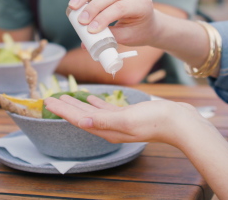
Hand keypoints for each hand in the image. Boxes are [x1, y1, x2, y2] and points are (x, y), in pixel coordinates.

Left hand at [44, 94, 203, 145]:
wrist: (180, 122)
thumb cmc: (156, 120)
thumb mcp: (127, 118)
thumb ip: (103, 120)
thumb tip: (80, 121)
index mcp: (107, 129)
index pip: (78, 119)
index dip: (62, 111)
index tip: (47, 102)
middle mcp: (110, 128)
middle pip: (81, 116)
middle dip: (65, 108)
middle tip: (50, 98)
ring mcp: (119, 122)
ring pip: (92, 112)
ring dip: (78, 105)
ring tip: (66, 97)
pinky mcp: (128, 115)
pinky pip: (106, 110)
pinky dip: (96, 103)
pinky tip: (91, 98)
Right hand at [67, 0, 158, 46]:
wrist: (148, 24)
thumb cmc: (138, 32)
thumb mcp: (127, 37)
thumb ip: (108, 38)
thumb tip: (85, 44)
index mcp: (143, 4)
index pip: (121, 7)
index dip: (104, 17)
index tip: (90, 30)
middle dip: (94, 7)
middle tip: (81, 21)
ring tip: (72, 7)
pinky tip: (76, 2)